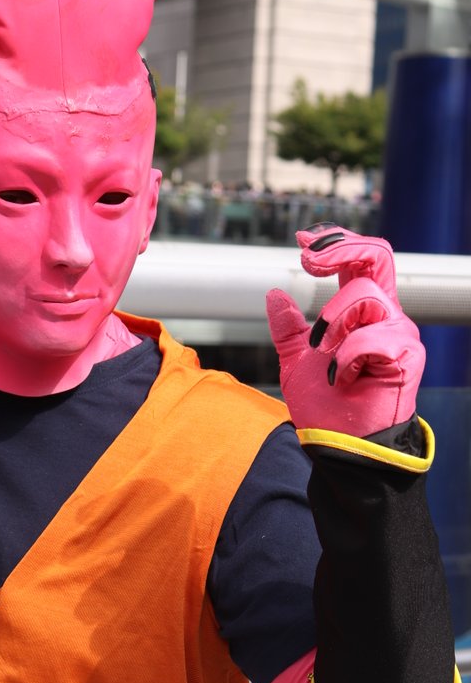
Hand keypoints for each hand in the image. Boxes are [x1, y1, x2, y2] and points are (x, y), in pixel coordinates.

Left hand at [266, 226, 424, 435]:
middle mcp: (385, 316)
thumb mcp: (295, 360)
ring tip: (324, 353)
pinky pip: (374, 337)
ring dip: (333, 321)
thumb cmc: (325, 406)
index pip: (360, 259)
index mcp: (361, 311)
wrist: (339, 443)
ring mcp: (399, 334)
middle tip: (309, 262)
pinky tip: (343, 376)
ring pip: (366, 296)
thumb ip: (288, 328)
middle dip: (340, 250)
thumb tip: (274, 293)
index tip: (302, 240)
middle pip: (377, 256)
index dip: (335, 241)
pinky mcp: (407, 357)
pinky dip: (349, 356)